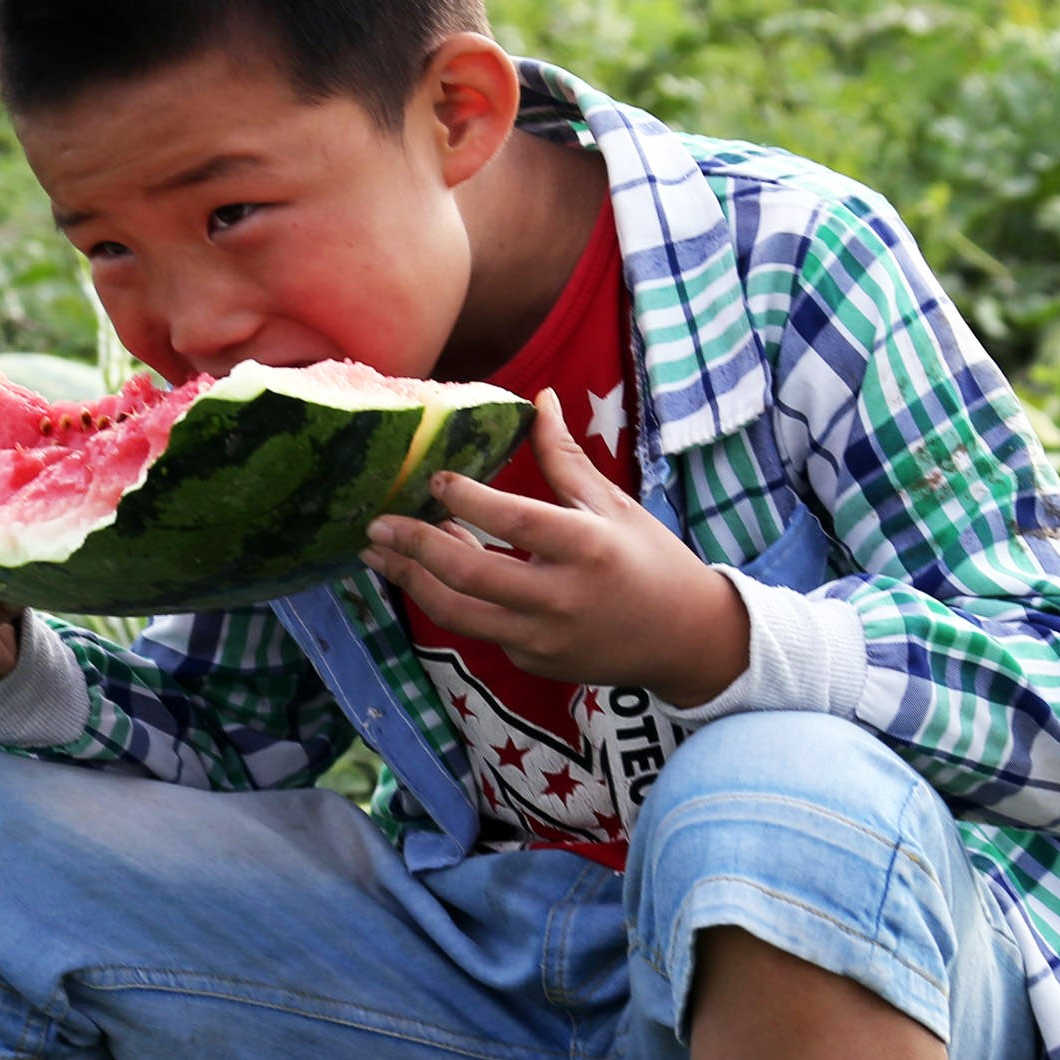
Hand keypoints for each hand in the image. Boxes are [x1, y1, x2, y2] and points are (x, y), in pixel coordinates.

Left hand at [359, 388, 750, 705]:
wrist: (683, 640)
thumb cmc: (649, 560)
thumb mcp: (613, 504)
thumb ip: (564, 457)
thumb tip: (540, 398)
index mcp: (586, 548)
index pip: (514, 521)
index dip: (467, 499)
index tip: (434, 479)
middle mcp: (560, 598)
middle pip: (469, 577)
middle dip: (414, 548)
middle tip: (376, 524)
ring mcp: (543, 637)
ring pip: (458, 614)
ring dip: (412, 581)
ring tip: (379, 554)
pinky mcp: (532, 661)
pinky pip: (480, 629)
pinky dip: (451, 598)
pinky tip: (428, 572)